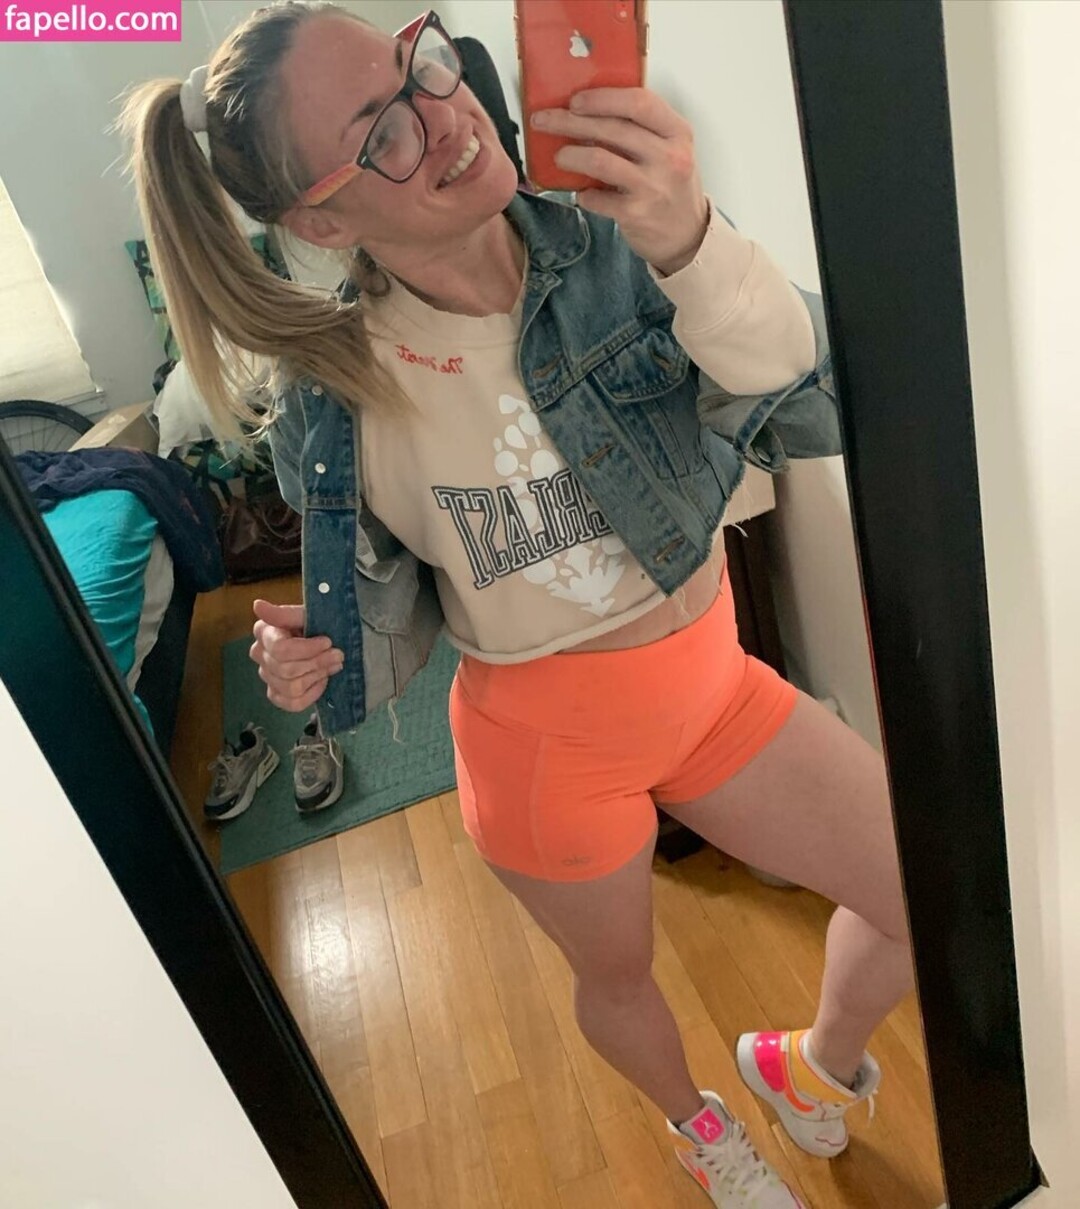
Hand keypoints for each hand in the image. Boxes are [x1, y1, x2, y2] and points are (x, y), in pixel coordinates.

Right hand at [249, 600, 343, 713]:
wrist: (332, 638)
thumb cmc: (319, 622)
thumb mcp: (308, 613)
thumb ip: (284, 612)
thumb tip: (257, 605)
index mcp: (264, 632)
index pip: (281, 650)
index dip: (308, 649)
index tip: (328, 641)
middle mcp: (260, 654)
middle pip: (286, 670)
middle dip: (317, 663)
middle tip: (338, 655)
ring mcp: (267, 676)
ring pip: (291, 688)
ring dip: (317, 676)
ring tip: (333, 665)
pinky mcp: (277, 694)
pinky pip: (292, 704)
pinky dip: (312, 694)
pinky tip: (322, 681)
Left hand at [531, 87, 708, 274]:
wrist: (687, 236)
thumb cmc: (672, 187)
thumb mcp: (670, 149)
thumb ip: (642, 129)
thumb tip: (590, 111)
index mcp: (677, 132)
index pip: (638, 102)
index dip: (602, 98)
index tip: (575, 100)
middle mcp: (668, 157)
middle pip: (611, 128)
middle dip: (570, 121)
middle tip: (545, 121)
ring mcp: (652, 186)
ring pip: (599, 160)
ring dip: (570, 155)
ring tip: (559, 156)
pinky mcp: (636, 213)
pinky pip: (597, 198)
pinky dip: (583, 194)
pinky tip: (582, 193)